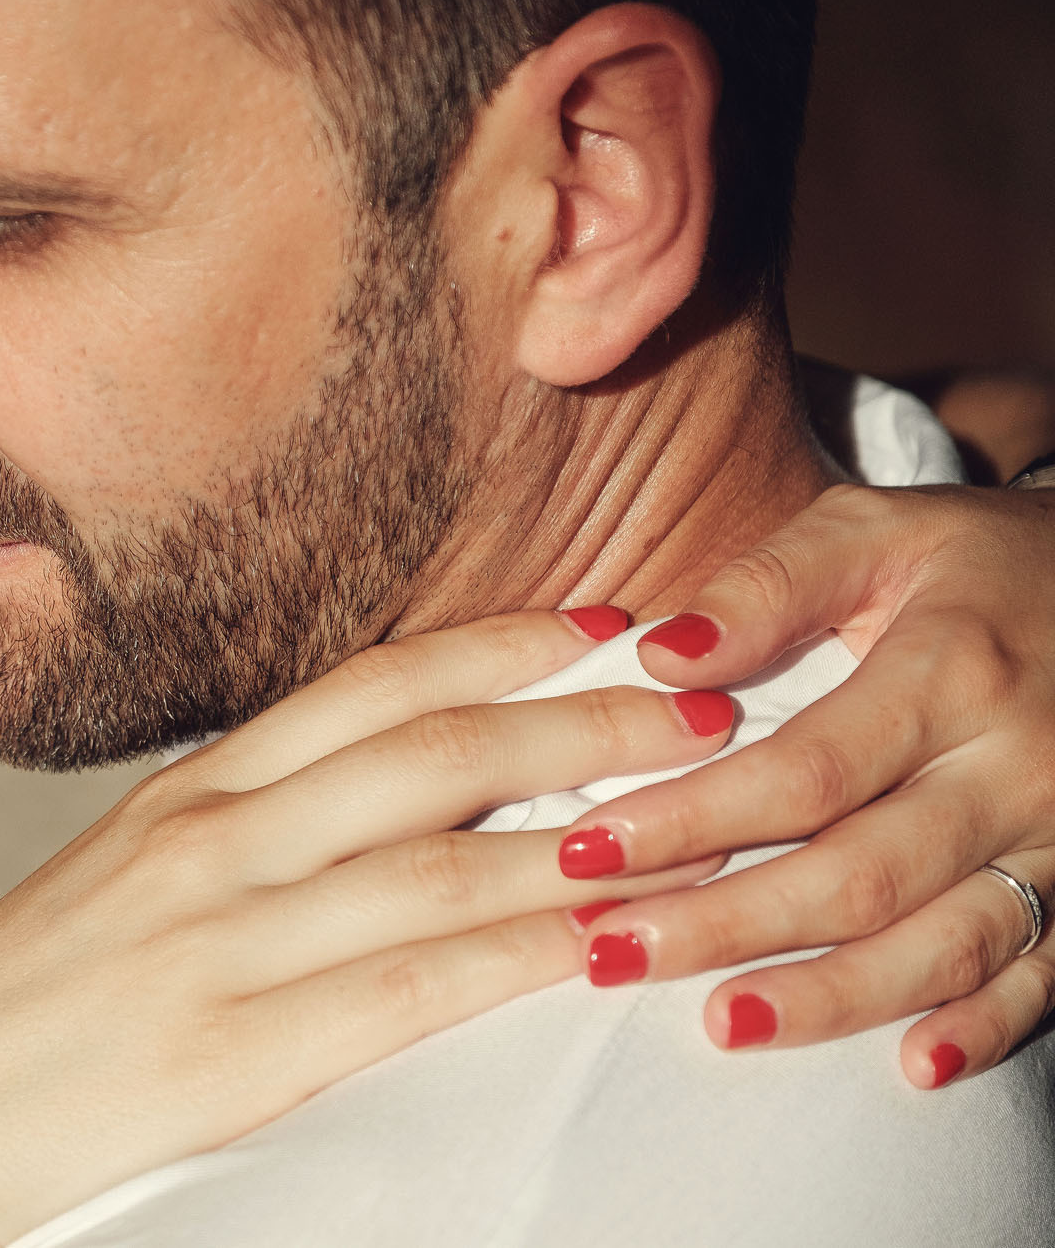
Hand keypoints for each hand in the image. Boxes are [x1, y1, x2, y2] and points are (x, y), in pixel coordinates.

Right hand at [0, 610, 727, 1247]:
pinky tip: (601, 940)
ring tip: (705, 809)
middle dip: (584, 715)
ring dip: (588, 823)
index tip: (612, 627)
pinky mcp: (221, 1052)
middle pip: (427, 744)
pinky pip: (404, 984)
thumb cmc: (9, 1027)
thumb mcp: (119, 897)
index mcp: (185, 800)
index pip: (370, 687)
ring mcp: (212, 943)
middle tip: (709, 695)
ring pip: (437, 849)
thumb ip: (238, 846)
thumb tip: (366, 818)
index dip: (503, 646)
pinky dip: (517, 950)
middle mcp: (206, 843)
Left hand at [545, 482, 1054, 1086]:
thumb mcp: (871, 529)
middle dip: (727, 925)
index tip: (585, 850)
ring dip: (831, 996)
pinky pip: (1044, 973)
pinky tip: (912, 1066)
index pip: (803, 771)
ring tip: (721, 1023)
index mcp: (953, 671)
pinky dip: (985, 1027)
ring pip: (946, 942)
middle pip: (860, 873)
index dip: (690, 819)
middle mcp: (1017, 767)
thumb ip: (765, 585)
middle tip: (610, 954)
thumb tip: (658, 655)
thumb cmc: (969, 559)